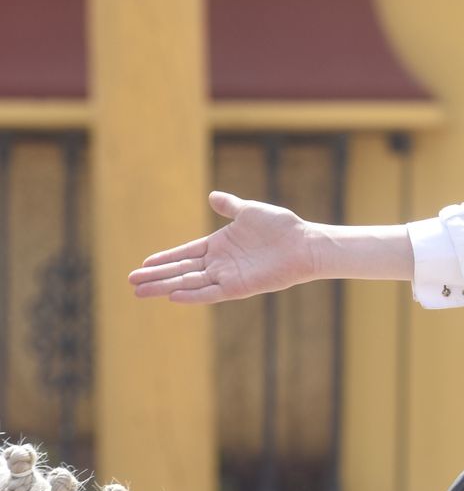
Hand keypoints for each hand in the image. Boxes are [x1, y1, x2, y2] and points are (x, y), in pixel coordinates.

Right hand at [128, 191, 316, 303]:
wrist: (304, 243)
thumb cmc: (281, 226)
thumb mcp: (250, 211)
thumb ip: (231, 206)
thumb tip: (213, 196)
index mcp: (219, 245)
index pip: (185, 253)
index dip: (165, 258)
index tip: (143, 263)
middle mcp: (220, 262)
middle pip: (181, 270)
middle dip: (156, 276)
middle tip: (131, 281)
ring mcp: (228, 276)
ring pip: (189, 282)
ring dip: (165, 286)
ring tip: (140, 291)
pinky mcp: (239, 287)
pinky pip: (210, 293)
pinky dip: (192, 295)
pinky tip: (173, 295)